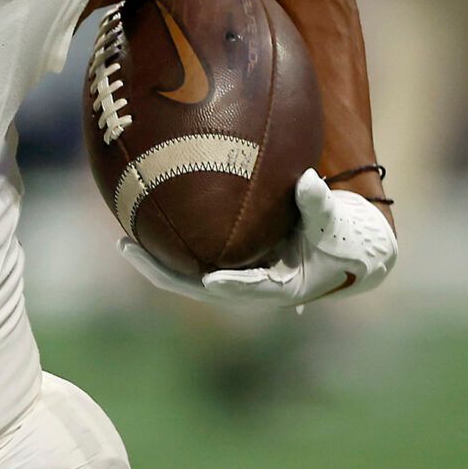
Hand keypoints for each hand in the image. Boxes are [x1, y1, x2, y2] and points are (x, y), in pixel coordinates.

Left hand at [121, 169, 396, 308]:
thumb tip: (305, 179)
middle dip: (164, 272)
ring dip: (157, 261)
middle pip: (200, 288)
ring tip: (123, 241)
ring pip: (189, 276)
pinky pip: (193, 258)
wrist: (344, 249)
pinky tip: (142, 225)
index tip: (211, 280)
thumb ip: (319, 204)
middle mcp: (251, 287)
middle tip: (127, 248)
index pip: (253, 289)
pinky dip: (170, 247)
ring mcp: (237, 278)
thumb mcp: (336, 223)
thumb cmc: (343, 237)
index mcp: (282, 287)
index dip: (233, 286)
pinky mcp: (230, 266)